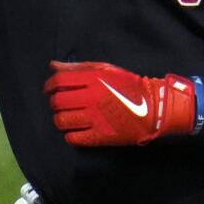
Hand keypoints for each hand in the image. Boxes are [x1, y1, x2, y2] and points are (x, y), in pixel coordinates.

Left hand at [44, 60, 196, 146]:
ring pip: (61, 121)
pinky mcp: (100, 136)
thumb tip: (52, 66)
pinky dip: (70, 135)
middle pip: (57, 102)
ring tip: (68, 118)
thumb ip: (78, 67)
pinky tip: (77, 130)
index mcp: (94, 79)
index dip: (49, 85)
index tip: (49, 90)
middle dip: (54, 103)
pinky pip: (73, 138)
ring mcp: (96, 118)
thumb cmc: (128, 85)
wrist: (153, 108)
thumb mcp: (105, 69)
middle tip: (61, 104)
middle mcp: (92, 98)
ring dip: (60, 119)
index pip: (59, 81)